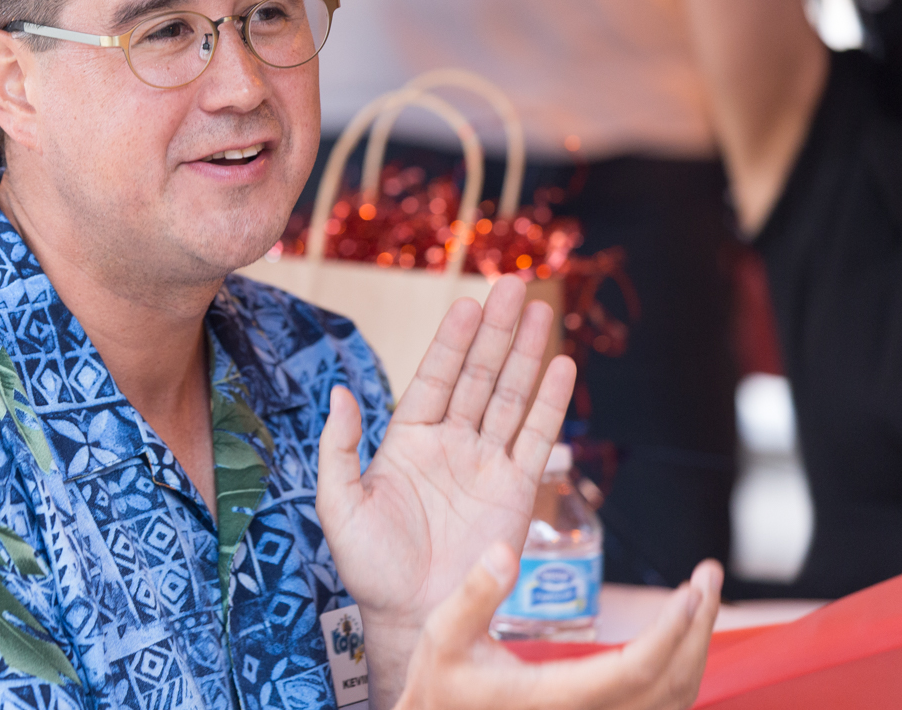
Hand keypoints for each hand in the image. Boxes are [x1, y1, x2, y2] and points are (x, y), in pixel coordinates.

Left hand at [316, 275, 577, 706]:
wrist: (411, 616)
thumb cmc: (370, 565)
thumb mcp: (339, 503)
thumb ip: (339, 447)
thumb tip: (341, 392)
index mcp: (408, 438)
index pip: (435, 376)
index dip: (453, 340)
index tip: (469, 302)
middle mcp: (450, 443)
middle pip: (478, 374)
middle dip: (497, 330)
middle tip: (515, 284)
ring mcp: (485, 464)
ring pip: (510, 396)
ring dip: (527, 353)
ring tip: (542, 309)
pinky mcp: (516, 491)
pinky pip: (537, 438)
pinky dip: (550, 403)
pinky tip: (563, 365)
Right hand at [398, 543, 723, 709]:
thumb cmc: (443, 684)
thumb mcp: (444, 634)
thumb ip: (475, 594)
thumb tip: (504, 551)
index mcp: (552, 699)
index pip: (632, 671)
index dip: (669, 634)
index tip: (688, 591)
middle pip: (669, 685)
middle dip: (697, 627)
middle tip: (708, 575)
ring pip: (673, 700)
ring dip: (697, 647)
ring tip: (701, 595)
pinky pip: (660, 705)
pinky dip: (682, 670)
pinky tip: (682, 634)